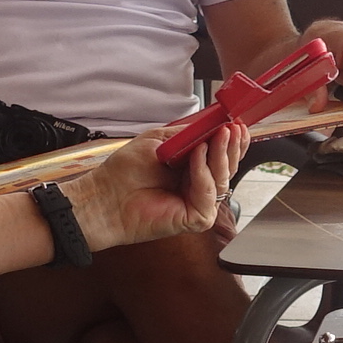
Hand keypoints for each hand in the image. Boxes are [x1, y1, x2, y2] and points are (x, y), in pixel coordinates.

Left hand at [66, 112, 237, 252]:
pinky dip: (204, 174)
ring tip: (213, 139)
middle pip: (229, 167)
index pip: (222, 155)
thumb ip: (187, 134)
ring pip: (223, 179)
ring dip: (219, 156)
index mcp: (192, 168)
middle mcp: (198, 186)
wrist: (105, 197)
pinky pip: (209, 194)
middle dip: (232, 146)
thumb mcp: (159, 140)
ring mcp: (199, 203)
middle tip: (231, 129)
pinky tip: (196, 158)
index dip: (233, 141)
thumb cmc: (125, 173)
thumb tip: (213, 126)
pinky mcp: (195, 218)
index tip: (236, 124)